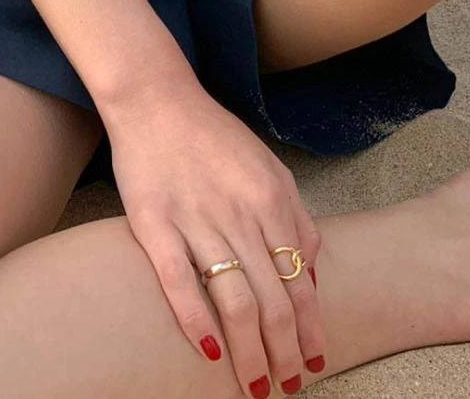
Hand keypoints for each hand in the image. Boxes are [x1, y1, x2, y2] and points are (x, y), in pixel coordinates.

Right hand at [104, 77, 325, 396]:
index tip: (315, 361)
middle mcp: (240, 212)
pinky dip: (196, 319)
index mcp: (273, 198)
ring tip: (255, 385)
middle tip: (287, 386)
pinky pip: (178, 280)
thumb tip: (311, 273)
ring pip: (234, 299)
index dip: (309, 328)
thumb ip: (295, 217)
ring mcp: (196, 218)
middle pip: (272, 299)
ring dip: (249, 351)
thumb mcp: (270, 166)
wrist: (156, 99)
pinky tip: (209, 350)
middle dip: (284, 352)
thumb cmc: (215, 136)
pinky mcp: (154, 222)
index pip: (300, 280)